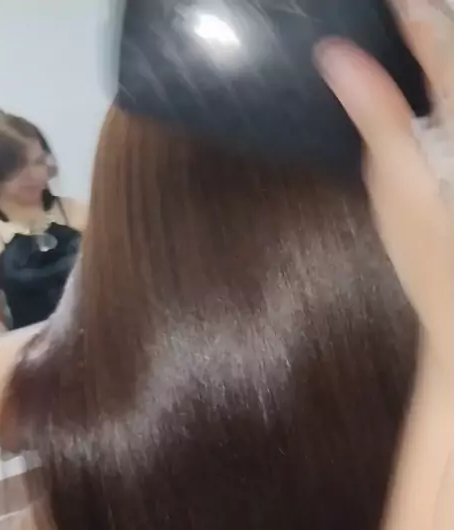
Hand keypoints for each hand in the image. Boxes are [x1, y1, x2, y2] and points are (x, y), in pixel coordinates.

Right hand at [315, 0, 452, 375]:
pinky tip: (431, 84)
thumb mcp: (396, 187)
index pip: (438, 45)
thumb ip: (376, 116)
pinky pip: (449, 109)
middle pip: (452, 56)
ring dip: (441, 53)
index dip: (413, 11)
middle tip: (404, 10)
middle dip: (432, 24)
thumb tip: (336, 55)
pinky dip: (440, 86)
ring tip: (417, 30)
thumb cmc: (428, 257)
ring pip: (452, 84)